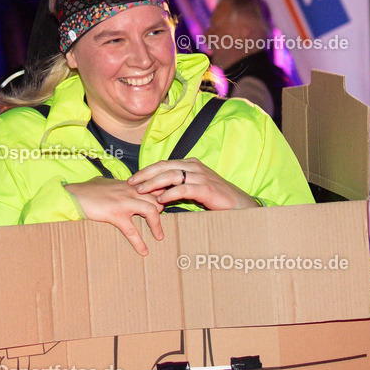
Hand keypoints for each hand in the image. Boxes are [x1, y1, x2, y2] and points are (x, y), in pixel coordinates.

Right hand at [64, 177, 164, 254]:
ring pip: (151, 211)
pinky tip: (144, 251)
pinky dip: (139, 243)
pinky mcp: (116, 214)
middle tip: (161, 221)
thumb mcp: (104, 182)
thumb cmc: (87, 189)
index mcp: (130, 184)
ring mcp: (124, 202)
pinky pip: (132, 230)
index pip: (154, 186)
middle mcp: (130, 191)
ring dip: (157, 225)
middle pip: (158, 198)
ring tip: (159, 237)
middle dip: (163, 210)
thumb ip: (113, 183)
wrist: (74, 195)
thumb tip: (110, 182)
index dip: (163, 196)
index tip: (166, 205)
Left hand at [128, 158, 258, 210]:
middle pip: (164, 167)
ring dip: (154, 183)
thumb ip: (178, 187)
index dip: (147, 171)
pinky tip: (161, 200)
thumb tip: (157, 193)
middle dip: (145, 174)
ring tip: (141, 190)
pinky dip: (170, 193)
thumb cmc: (216, 198)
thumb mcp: (194, 189)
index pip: (164, 164)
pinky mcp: (206, 189)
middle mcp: (194, 167)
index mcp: (190, 164)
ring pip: (171, 176)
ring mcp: (201, 176)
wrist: (239, 204)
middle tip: (130, 182)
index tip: (133, 179)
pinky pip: (184, 189)